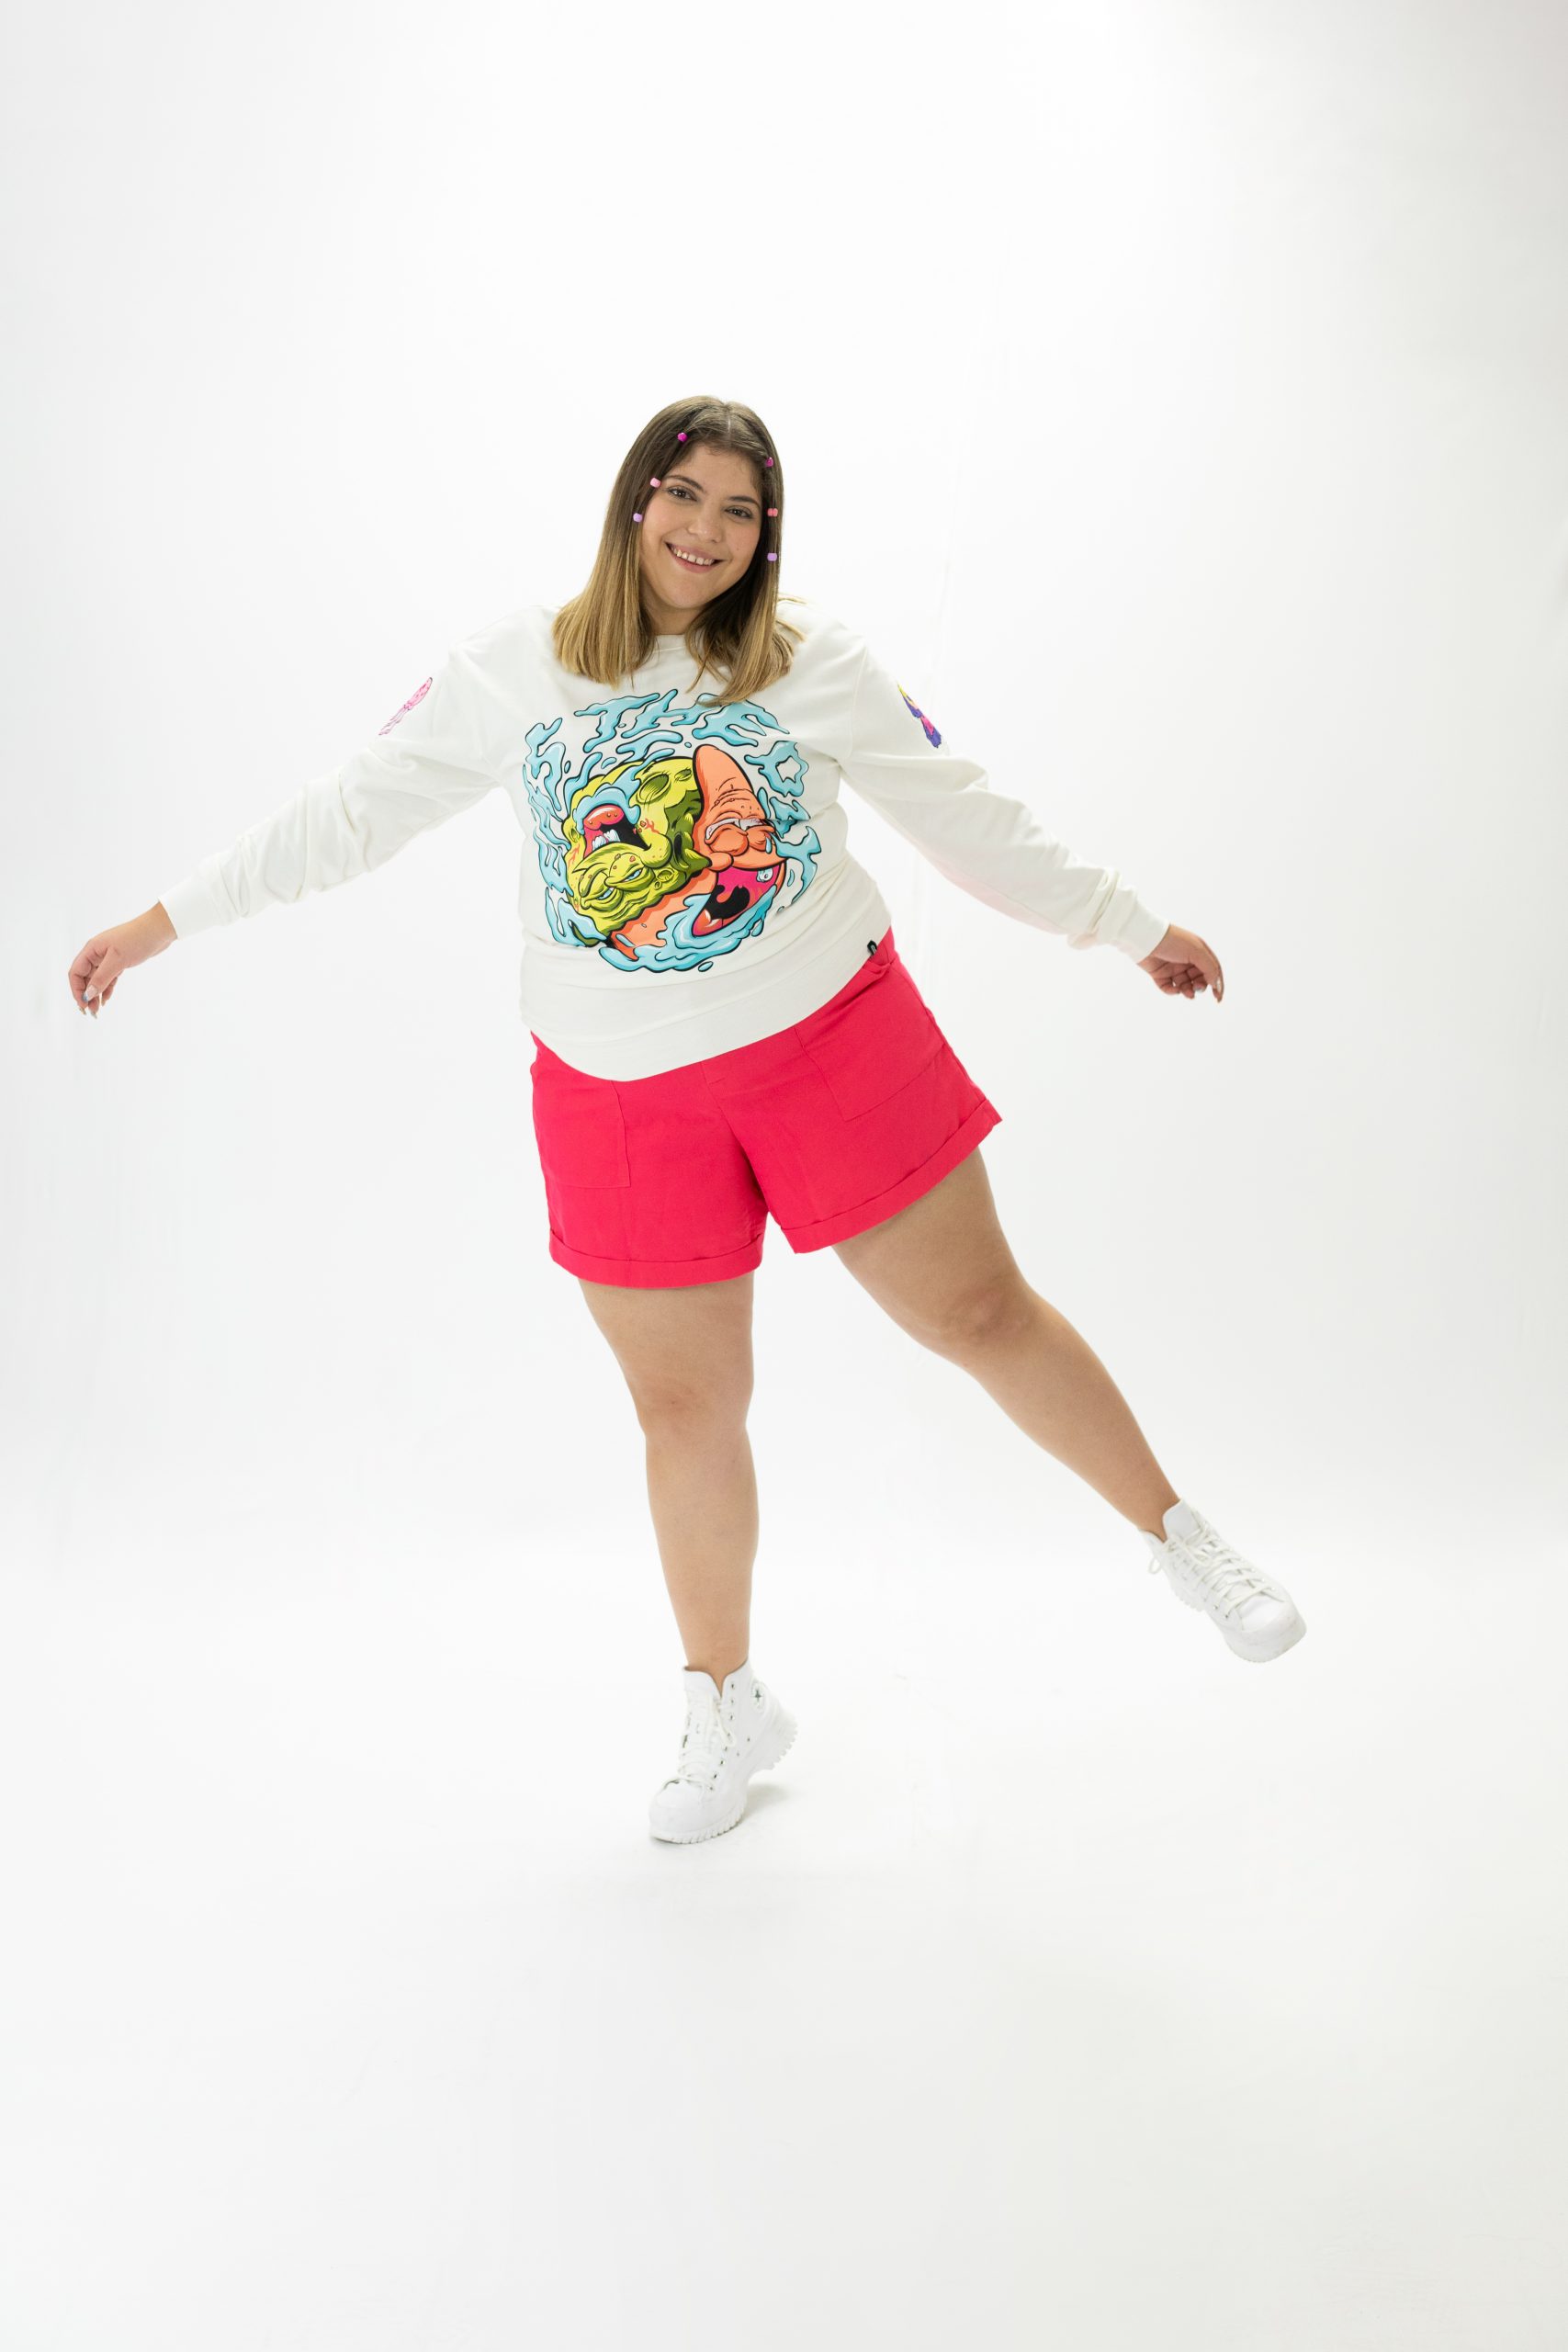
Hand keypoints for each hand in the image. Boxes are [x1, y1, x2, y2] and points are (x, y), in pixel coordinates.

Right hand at [68, 904, 177, 1018]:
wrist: (158, 930)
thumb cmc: (137, 939)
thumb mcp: (117, 960)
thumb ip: (102, 978)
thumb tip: (88, 994)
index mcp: (91, 949)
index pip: (76, 972)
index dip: (76, 989)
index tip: (83, 1004)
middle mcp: (97, 953)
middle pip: (85, 977)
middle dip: (86, 995)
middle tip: (91, 1012)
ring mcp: (108, 958)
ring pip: (97, 979)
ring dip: (96, 994)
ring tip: (98, 1010)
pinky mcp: (119, 962)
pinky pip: (108, 977)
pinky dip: (107, 988)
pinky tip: (106, 999)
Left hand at [1138, 924, 1222, 1000]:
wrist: (1146, 938)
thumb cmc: (1174, 941)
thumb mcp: (1197, 952)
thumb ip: (1210, 968)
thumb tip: (1216, 984)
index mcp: (1199, 952)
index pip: (1212, 970)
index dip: (1217, 984)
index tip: (1217, 998)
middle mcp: (1187, 960)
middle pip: (1199, 979)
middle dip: (1200, 987)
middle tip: (1197, 989)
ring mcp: (1173, 968)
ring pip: (1185, 985)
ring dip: (1188, 991)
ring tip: (1187, 993)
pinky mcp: (1160, 974)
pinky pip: (1168, 987)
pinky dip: (1172, 991)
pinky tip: (1174, 990)